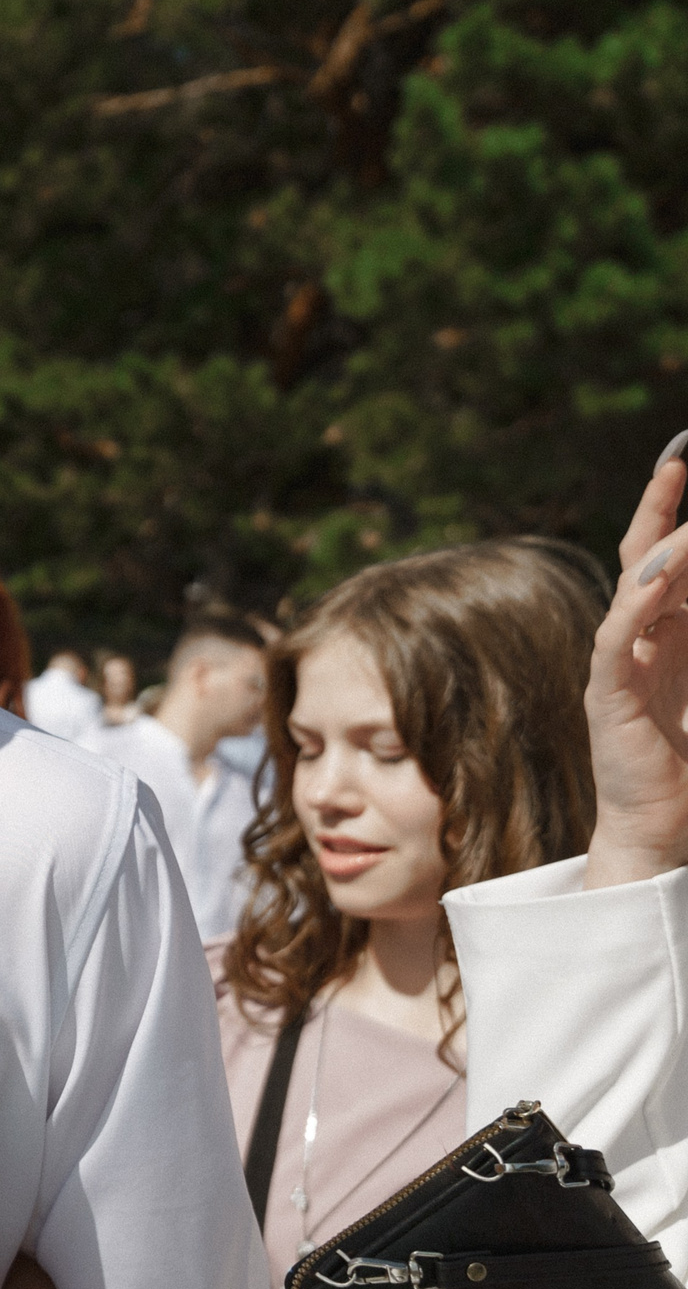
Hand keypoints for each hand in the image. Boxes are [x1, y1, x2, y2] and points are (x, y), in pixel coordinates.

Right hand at [585, 435, 687, 889]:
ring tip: (686, 516)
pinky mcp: (609, 696)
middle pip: (644, 559)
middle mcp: (638, 642)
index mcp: (667, 636)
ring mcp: (618, 666)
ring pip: (635, 590)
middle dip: (661, 507)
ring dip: (661, 548)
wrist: (660, 830)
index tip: (685, 462)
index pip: (666, 560)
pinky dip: (635, 604)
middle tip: (678, 459)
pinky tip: (657, 577)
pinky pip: (616, 638)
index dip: (675, 513)